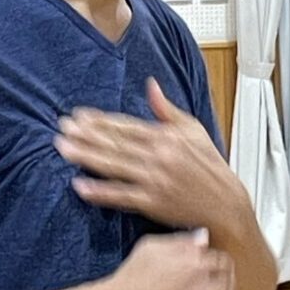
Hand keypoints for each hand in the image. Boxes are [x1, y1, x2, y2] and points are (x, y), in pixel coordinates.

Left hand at [55, 78, 247, 232]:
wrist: (226, 205)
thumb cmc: (210, 166)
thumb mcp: (193, 130)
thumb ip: (167, 109)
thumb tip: (151, 85)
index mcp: (166, 136)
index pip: (126, 125)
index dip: (100, 120)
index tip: (78, 115)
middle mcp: (159, 156)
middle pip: (115, 143)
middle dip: (86, 135)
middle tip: (62, 128)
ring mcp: (155, 180)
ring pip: (113, 166)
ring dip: (86, 157)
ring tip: (63, 148)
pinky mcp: (153, 203)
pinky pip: (121, 196)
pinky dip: (100, 191)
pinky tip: (79, 185)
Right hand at [101, 231, 239, 289]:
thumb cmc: (130, 280)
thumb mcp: (151, 248)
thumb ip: (182, 242)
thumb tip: (203, 238)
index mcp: (197, 262)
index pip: (224, 261)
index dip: (216, 265)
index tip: (209, 270)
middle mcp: (206, 287)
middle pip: (230, 283)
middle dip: (221, 284)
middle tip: (209, 288)